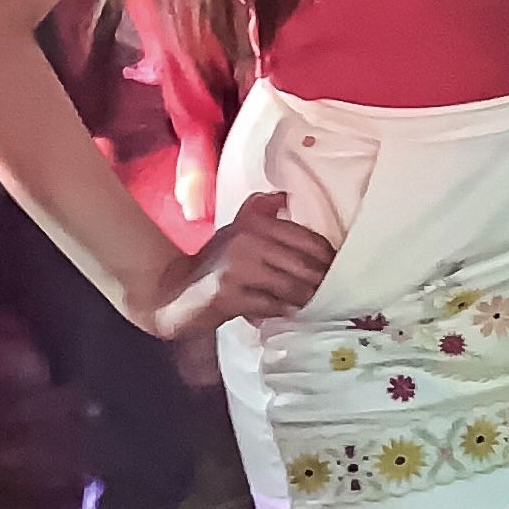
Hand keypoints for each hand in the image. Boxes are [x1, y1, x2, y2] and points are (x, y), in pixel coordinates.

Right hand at [146, 191, 334, 342]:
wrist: (171, 292)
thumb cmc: (214, 262)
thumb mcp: (238, 230)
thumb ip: (261, 211)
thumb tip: (284, 195)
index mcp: (255, 224)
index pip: (308, 240)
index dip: (327, 258)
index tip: (336, 270)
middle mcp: (248, 241)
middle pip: (303, 265)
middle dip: (320, 282)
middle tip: (330, 293)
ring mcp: (237, 269)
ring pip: (290, 286)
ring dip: (305, 299)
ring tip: (313, 304)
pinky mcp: (228, 296)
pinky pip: (270, 305)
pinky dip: (282, 311)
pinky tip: (288, 313)